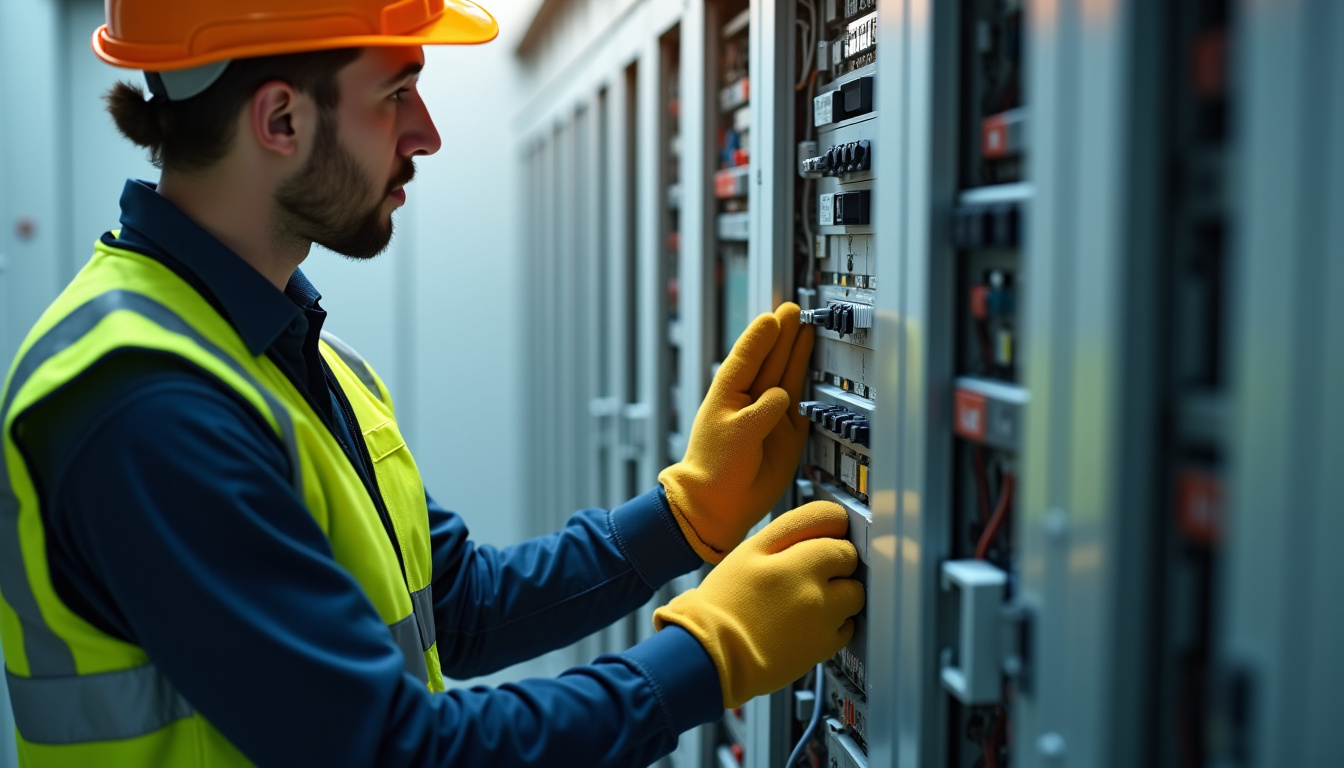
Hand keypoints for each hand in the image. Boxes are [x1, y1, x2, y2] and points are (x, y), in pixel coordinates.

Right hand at [652, 501, 863, 708]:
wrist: (712, 655)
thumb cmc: (724, 604)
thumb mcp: (747, 553)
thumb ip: (787, 532)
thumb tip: (825, 526)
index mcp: (784, 554)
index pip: (831, 518)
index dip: (833, 525)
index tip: (830, 533)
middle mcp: (807, 582)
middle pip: (848, 556)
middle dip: (838, 560)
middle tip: (817, 572)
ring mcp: (820, 615)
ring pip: (854, 592)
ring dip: (842, 593)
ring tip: (814, 601)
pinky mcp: (824, 645)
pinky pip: (849, 626)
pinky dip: (837, 623)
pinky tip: (812, 624)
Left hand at [659, 302, 813, 561]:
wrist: (719, 505)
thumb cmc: (715, 468)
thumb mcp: (738, 433)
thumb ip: (763, 410)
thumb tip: (783, 394)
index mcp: (728, 394)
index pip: (746, 357)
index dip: (760, 336)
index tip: (773, 316)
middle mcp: (750, 400)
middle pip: (770, 360)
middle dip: (782, 335)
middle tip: (793, 309)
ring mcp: (769, 415)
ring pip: (787, 376)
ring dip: (795, 352)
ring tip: (806, 326)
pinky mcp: (787, 433)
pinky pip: (801, 402)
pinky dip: (807, 383)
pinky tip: (812, 363)